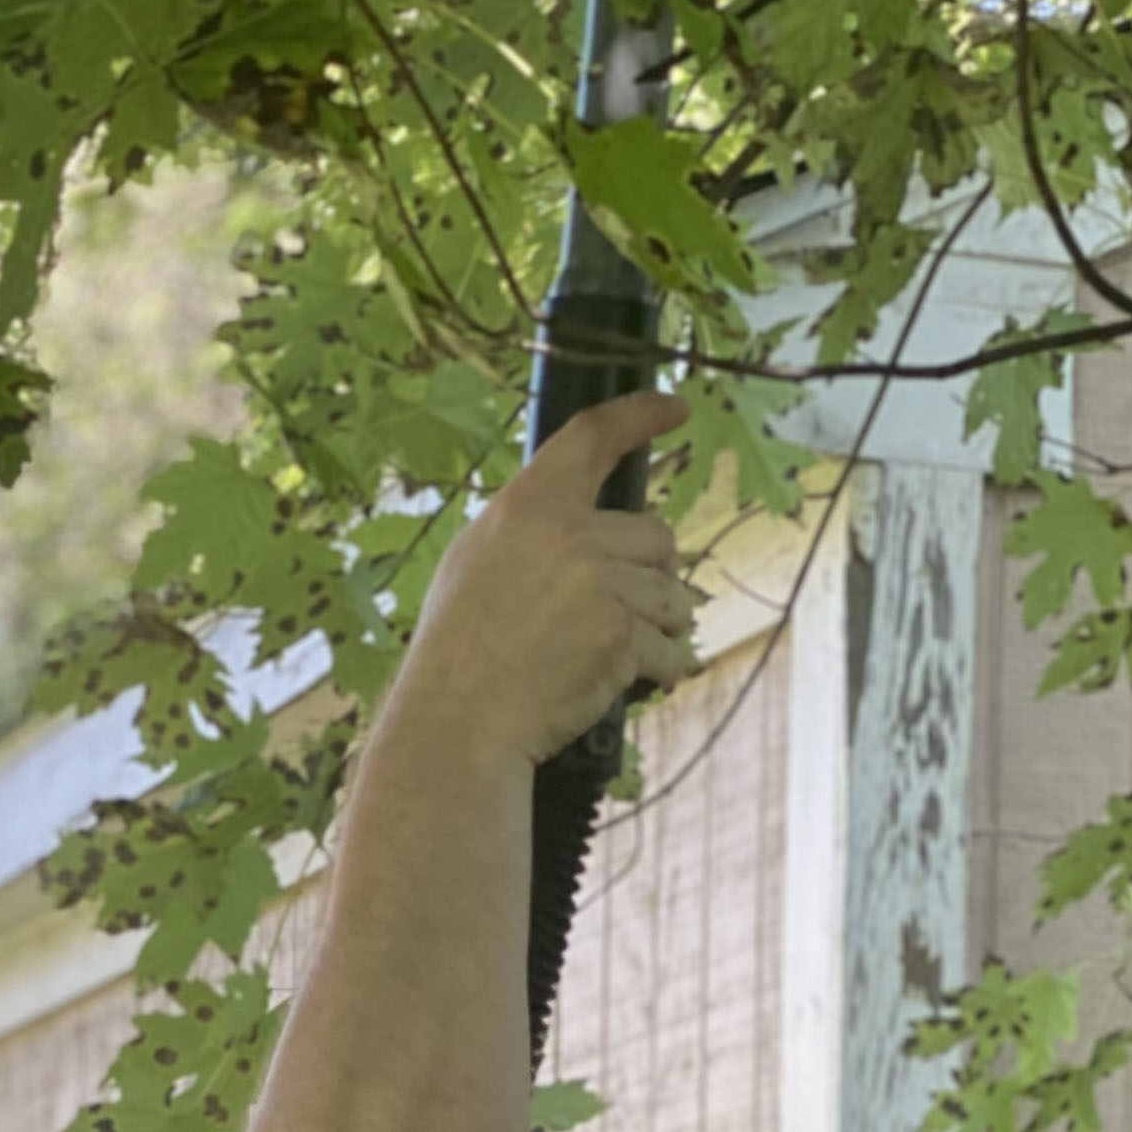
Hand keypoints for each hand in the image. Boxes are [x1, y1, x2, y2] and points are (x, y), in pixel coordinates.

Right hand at [384, 390, 701, 771]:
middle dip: (650, 577)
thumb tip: (586, 530)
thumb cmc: (457, 655)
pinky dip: (658, 671)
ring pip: (672, 596)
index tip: (674, 408)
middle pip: (656, 536)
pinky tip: (628, 682)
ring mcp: (598, 583)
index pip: (591, 438)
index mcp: (526, 507)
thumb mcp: (475, 566)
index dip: (638, 415)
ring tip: (612, 656)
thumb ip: (531, 535)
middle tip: (617, 616)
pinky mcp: (619, 634)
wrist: (459, 723)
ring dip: (657, 628)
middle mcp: (567, 534)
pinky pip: (669, 648)